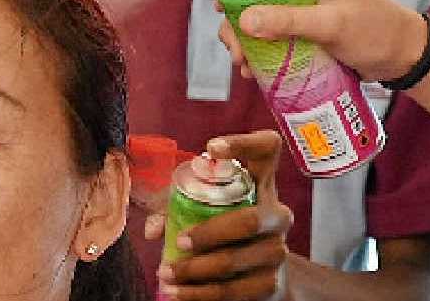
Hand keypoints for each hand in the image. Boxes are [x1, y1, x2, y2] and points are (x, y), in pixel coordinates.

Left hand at [155, 130, 292, 300]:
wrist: (259, 272)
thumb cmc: (224, 225)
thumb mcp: (203, 207)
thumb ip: (174, 207)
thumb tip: (152, 228)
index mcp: (260, 183)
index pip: (267, 149)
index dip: (244, 144)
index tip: (212, 148)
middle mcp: (276, 214)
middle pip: (250, 221)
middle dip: (209, 233)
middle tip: (179, 241)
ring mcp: (277, 250)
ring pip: (237, 260)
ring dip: (196, 271)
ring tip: (167, 275)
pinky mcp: (273, 284)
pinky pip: (235, 291)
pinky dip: (201, 295)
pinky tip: (180, 294)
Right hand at [215, 0, 426, 81]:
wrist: (400, 57)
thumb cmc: (377, 31)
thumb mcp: (333, 26)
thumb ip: (290, 21)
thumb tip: (243, 20)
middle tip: (220, 5)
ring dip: (236, 20)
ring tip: (238, 52)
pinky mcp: (295, 12)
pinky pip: (262, 17)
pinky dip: (250, 39)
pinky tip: (248, 64)